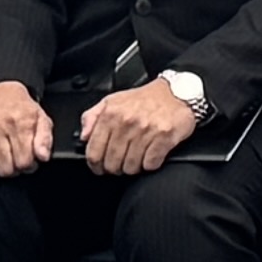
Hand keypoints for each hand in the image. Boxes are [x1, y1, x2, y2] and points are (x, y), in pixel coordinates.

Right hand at [0, 79, 53, 177]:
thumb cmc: (20, 109)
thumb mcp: (41, 119)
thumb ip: (45, 139)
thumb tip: (43, 156)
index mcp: (20, 122)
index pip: (24, 162)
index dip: (28, 166)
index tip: (28, 161)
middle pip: (5, 169)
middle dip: (12, 169)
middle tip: (14, 160)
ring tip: (1, 160)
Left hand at [77, 78, 196, 176]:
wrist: (177, 92)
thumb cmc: (145, 99)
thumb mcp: (112, 101)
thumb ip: (92, 117)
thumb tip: (83, 135)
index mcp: (111, 114)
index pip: (94, 151)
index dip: (95, 165)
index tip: (99, 168)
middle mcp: (127, 122)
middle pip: (112, 163)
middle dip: (115, 168)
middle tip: (120, 164)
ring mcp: (146, 130)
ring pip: (131, 167)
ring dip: (133, 167)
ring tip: (136, 157)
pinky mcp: (164, 137)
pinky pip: (150, 164)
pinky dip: (150, 164)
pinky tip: (150, 155)